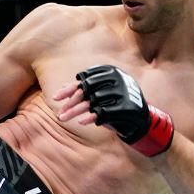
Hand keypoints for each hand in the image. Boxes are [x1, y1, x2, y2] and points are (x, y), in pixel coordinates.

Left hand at [54, 64, 173, 155]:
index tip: (55, 98)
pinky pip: (103, 113)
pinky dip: (91, 117)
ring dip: (75, 111)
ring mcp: (123, 92)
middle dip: (71, 102)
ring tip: (63, 118)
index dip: (69, 89)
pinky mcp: (126, 107)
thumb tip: (60, 90)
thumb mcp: (98, 94)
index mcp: (111, 71)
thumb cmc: (113, 103)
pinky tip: (81, 122)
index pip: (85, 79)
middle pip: (87, 90)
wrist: (138, 118)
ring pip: (92, 102)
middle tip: (59, 113)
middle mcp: (118, 79)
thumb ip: (82, 89)